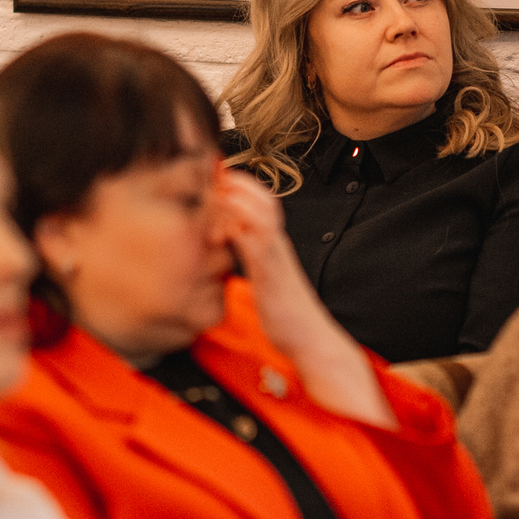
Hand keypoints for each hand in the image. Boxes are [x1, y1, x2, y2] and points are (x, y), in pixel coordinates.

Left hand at [215, 170, 395, 426]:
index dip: (238, 185)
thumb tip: (229, 244)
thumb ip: (249, 256)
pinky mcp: (272, 274)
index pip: (260, 201)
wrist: (309, 339)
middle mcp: (277, 244)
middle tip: (209, 182)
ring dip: (235, 201)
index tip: (214, 179)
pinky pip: (257, 243)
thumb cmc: (284, 312)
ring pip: (260, 214)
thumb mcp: (262, 276)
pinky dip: (237, 231)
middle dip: (235, 183)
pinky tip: (217, 233)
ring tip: (211, 201)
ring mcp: (276, 257)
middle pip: (261, 198)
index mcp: (274, 243)